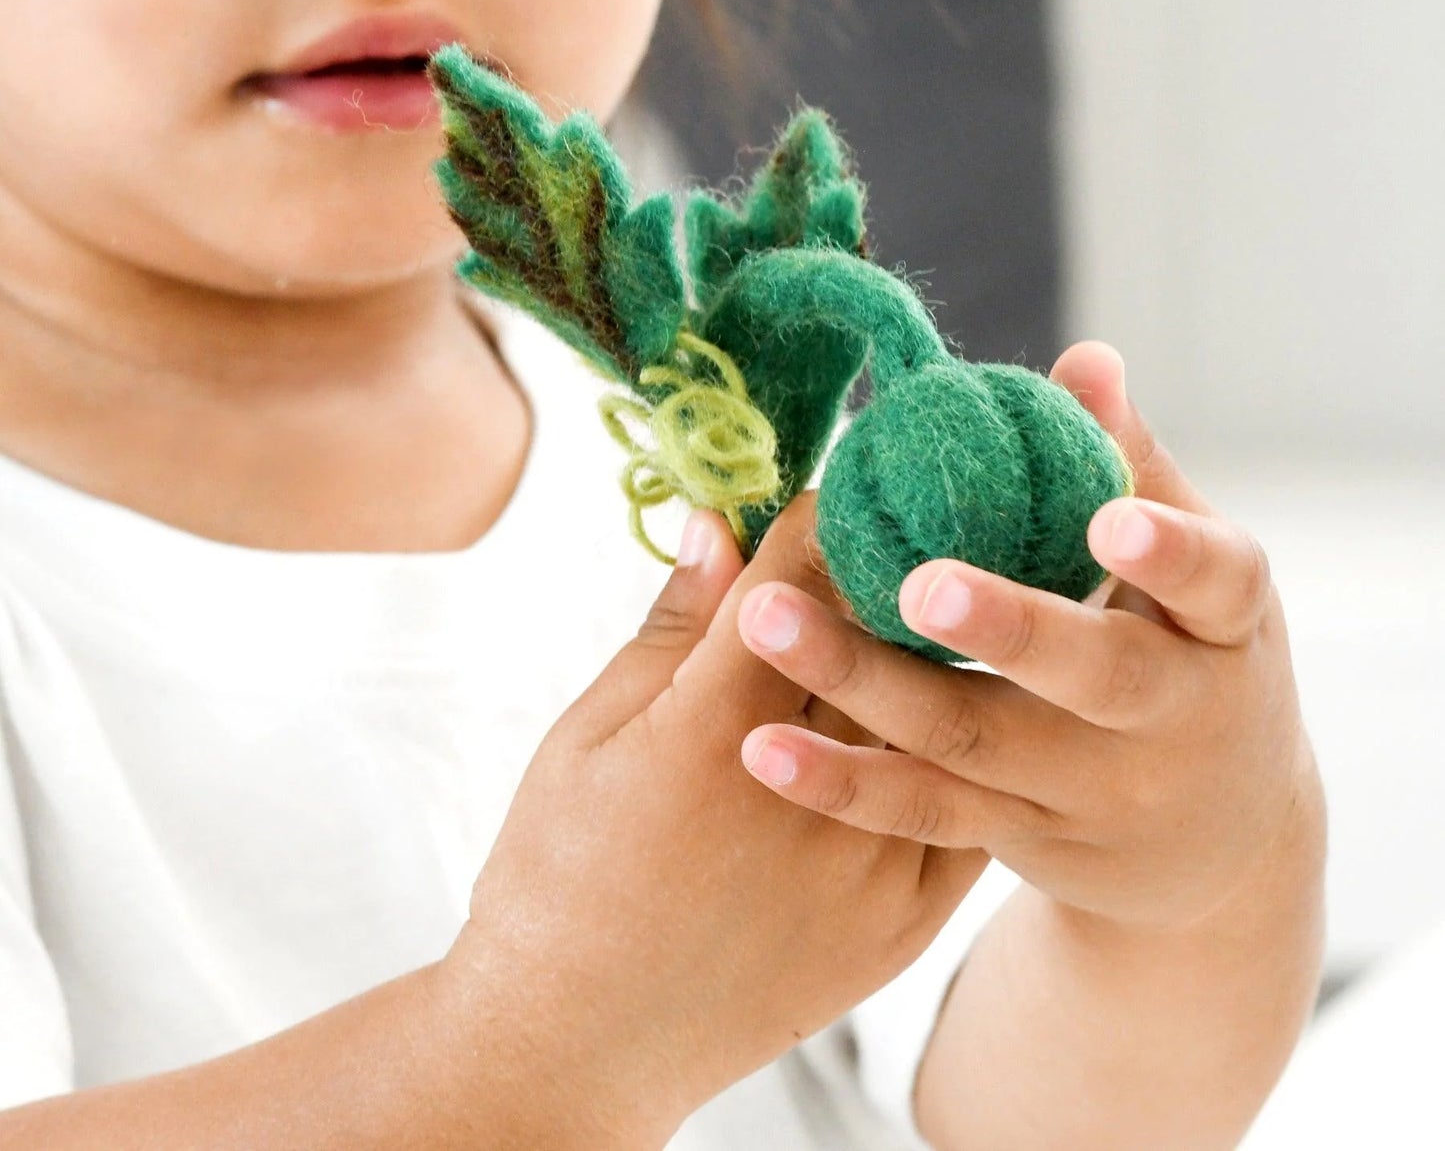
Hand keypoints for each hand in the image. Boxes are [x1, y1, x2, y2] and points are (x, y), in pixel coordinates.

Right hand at [445, 498, 990, 1140]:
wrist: (582, 1042)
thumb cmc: (559, 876)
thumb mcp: (585, 738)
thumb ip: (670, 630)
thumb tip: (719, 523)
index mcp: (712, 736)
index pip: (794, 585)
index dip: (815, 518)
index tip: (827, 489)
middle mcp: (807, 795)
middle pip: (878, 636)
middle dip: (886, 566)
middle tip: (896, 520)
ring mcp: (867, 865)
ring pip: (938, 713)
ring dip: (938, 644)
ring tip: (935, 598)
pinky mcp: (905, 922)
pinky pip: (968, 807)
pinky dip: (964, 745)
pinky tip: (959, 699)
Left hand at [732, 341, 1319, 932]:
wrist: (1219, 845)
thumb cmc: (1192, 658)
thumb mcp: (1196, 576)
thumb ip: (1135, 466)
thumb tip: (1084, 358)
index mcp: (1223, 630)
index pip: (1216, 583)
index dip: (1168, 551)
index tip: (1109, 514)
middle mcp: (1173, 722)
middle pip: (1091, 677)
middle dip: (1006, 629)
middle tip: (916, 584)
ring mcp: (1093, 792)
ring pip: (974, 744)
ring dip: (865, 685)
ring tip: (766, 622)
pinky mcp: (1020, 836)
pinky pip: (924, 812)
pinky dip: (842, 782)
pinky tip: (763, 747)